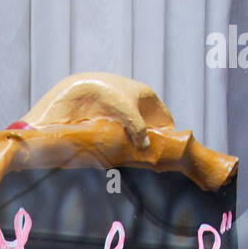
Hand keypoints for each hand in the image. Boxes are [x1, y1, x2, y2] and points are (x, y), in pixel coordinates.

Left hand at [20, 73, 173, 149]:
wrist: (79, 89)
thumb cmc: (107, 95)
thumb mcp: (128, 112)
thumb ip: (140, 129)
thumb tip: (146, 146)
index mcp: (147, 95)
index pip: (165, 118)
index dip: (168, 133)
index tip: (168, 151)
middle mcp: (137, 102)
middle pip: (151, 126)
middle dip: (151, 141)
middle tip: (151, 159)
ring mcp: (124, 109)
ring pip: (136, 131)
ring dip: (136, 143)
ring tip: (137, 159)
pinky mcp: (111, 117)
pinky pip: (123, 132)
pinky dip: (125, 142)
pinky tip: (122, 152)